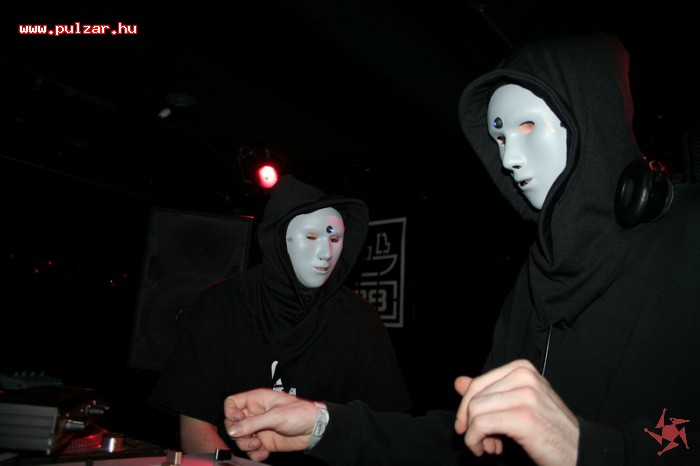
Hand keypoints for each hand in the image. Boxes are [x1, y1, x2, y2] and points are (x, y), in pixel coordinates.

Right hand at [224, 388, 319, 461]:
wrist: (314, 430)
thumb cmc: (300, 414)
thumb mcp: (276, 416)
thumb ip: (253, 423)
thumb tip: (232, 429)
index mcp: (257, 400)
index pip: (232, 403)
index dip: (230, 412)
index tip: (237, 420)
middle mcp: (255, 414)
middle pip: (232, 424)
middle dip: (238, 433)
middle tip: (251, 436)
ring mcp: (258, 428)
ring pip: (239, 438)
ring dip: (246, 444)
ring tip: (259, 444)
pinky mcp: (264, 442)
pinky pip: (250, 450)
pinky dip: (255, 454)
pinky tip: (264, 452)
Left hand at [453, 359, 578, 465]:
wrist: (580, 452)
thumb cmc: (549, 430)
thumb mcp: (516, 405)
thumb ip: (488, 392)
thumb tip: (458, 382)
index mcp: (523, 369)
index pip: (478, 383)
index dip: (467, 408)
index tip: (468, 426)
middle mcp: (525, 376)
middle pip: (474, 396)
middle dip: (471, 422)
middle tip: (483, 441)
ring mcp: (526, 395)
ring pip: (475, 411)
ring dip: (475, 435)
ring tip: (491, 446)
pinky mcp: (524, 417)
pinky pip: (480, 425)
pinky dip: (475, 441)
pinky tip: (489, 450)